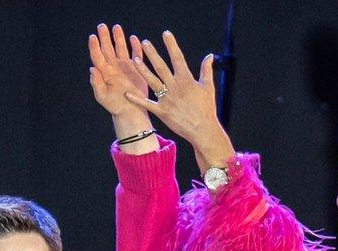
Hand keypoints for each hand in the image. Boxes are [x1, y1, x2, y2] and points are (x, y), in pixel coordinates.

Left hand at [89, 24, 147, 117]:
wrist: (131, 111)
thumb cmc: (115, 106)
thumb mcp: (103, 97)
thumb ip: (96, 83)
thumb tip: (92, 69)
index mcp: (104, 73)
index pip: (97, 56)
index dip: (94, 46)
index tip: (92, 37)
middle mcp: (114, 67)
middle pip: (107, 48)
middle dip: (104, 37)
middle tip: (102, 26)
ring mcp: (125, 67)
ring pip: (121, 48)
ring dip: (118, 37)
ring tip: (116, 27)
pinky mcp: (136, 69)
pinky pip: (136, 54)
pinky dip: (135, 46)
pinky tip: (134, 38)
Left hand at [126, 31, 234, 168]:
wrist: (203, 130)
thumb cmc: (206, 109)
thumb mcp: (208, 87)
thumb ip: (207, 70)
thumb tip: (210, 56)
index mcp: (186, 79)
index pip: (177, 58)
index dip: (171, 45)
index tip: (165, 34)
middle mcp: (175, 87)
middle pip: (161, 67)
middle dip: (152, 54)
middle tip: (145, 43)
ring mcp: (168, 99)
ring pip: (152, 81)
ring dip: (143, 70)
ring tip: (134, 59)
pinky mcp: (162, 112)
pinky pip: (148, 104)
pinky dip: (137, 99)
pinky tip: (128, 93)